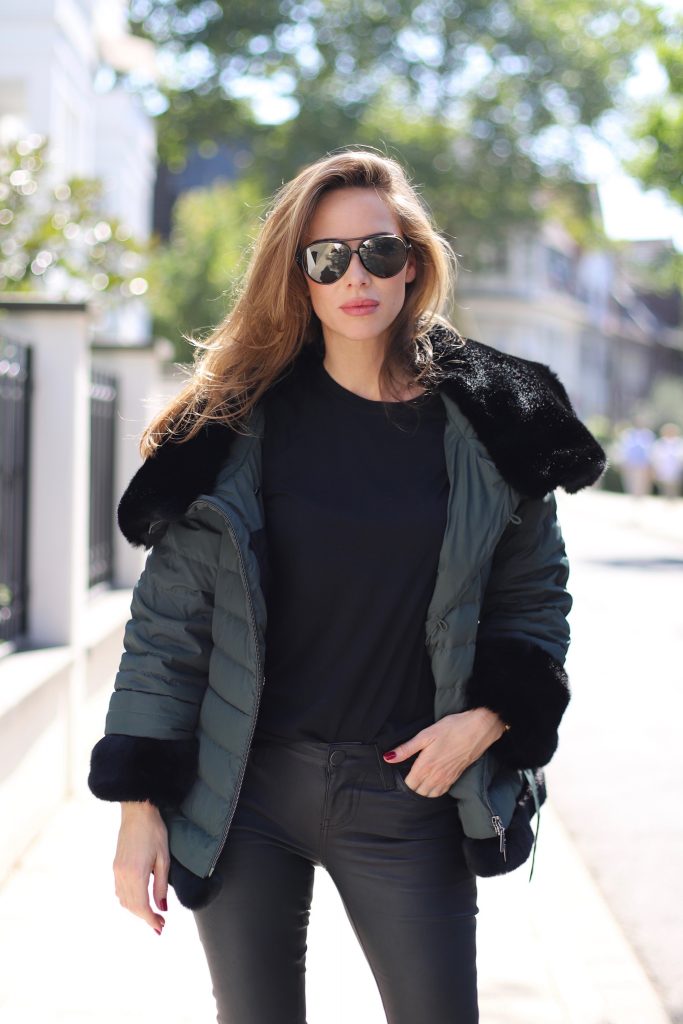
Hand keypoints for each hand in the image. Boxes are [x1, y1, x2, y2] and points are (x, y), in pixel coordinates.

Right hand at [114, 800, 169, 934]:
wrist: (137, 812)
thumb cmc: (154, 831)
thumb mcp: (163, 858)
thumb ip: (161, 885)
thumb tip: (162, 908)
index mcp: (136, 874)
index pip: (141, 906)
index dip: (151, 920)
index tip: (160, 927)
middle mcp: (123, 875)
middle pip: (131, 906)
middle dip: (145, 918)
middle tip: (159, 924)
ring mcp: (117, 870)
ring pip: (123, 900)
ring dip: (136, 910)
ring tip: (151, 914)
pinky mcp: (115, 865)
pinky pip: (119, 890)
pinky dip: (129, 900)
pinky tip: (139, 900)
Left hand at [383, 709, 506, 796]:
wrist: (478, 730)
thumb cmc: (451, 729)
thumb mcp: (425, 735)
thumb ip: (406, 749)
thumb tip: (388, 757)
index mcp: (426, 766)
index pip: (409, 785)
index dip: (403, 780)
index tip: (401, 771)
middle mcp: (436, 776)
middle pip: (418, 792)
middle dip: (412, 786)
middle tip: (409, 775)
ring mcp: (447, 778)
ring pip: (430, 795)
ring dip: (423, 790)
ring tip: (419, 779)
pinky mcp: (455, 777)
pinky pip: (442, 792)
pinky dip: (435, 791)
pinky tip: (432, 781)